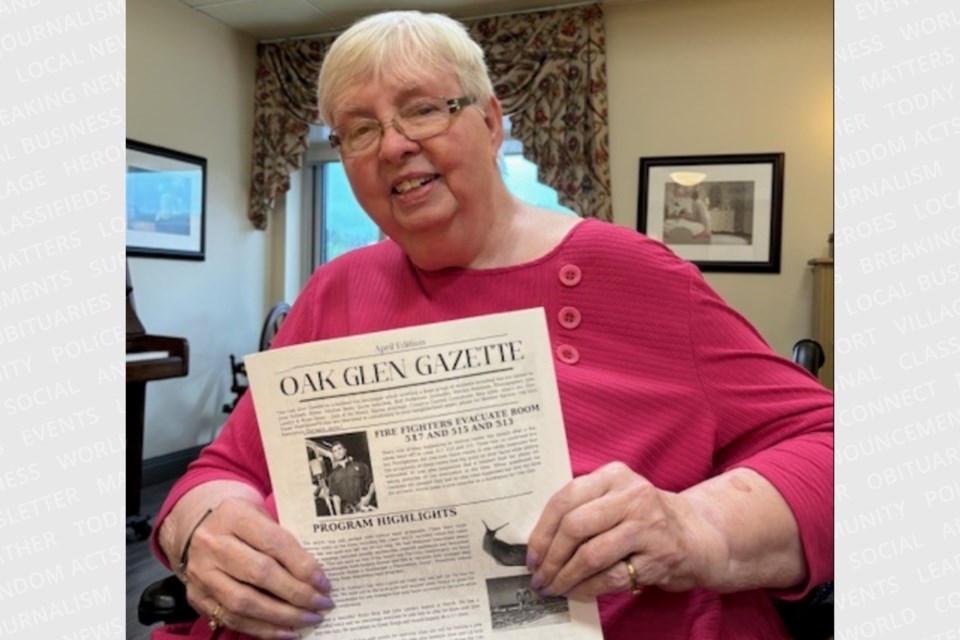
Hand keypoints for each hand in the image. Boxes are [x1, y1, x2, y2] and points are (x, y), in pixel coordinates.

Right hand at [181, 497, 334, 638]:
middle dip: (296, 594)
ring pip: (244, 603)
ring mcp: (201, 573)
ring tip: (308, 620)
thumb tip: (316, 576)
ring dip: (282, 616)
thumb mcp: (262, 515)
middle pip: (259, 575)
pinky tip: (286, 631)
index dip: (302, 566)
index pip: (274, 543)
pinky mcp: (196, 597)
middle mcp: (212, 544)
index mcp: (234, 515)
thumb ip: (283, 540)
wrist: (198, 527)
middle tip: (322, 604)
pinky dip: (262, 629)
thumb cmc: (242, 522)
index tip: (324, 583)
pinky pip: (232, 619)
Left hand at [526, 462, 718, 599]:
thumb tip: (539, 541)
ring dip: (565, 576)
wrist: (697, 534)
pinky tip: (577, 592)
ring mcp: (648, 527)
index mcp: (614, 475)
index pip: (566, 498)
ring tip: (553, 587)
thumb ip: (583, 507)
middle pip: (575, 526)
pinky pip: (612, 577)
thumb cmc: (643, 516)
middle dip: (550, 556)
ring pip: (591, 555)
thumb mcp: (616, 496)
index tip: (531, 553)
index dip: (542, 529)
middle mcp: (632, 496)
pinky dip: (588, 588)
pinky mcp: (659, 557)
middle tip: (538, 575)